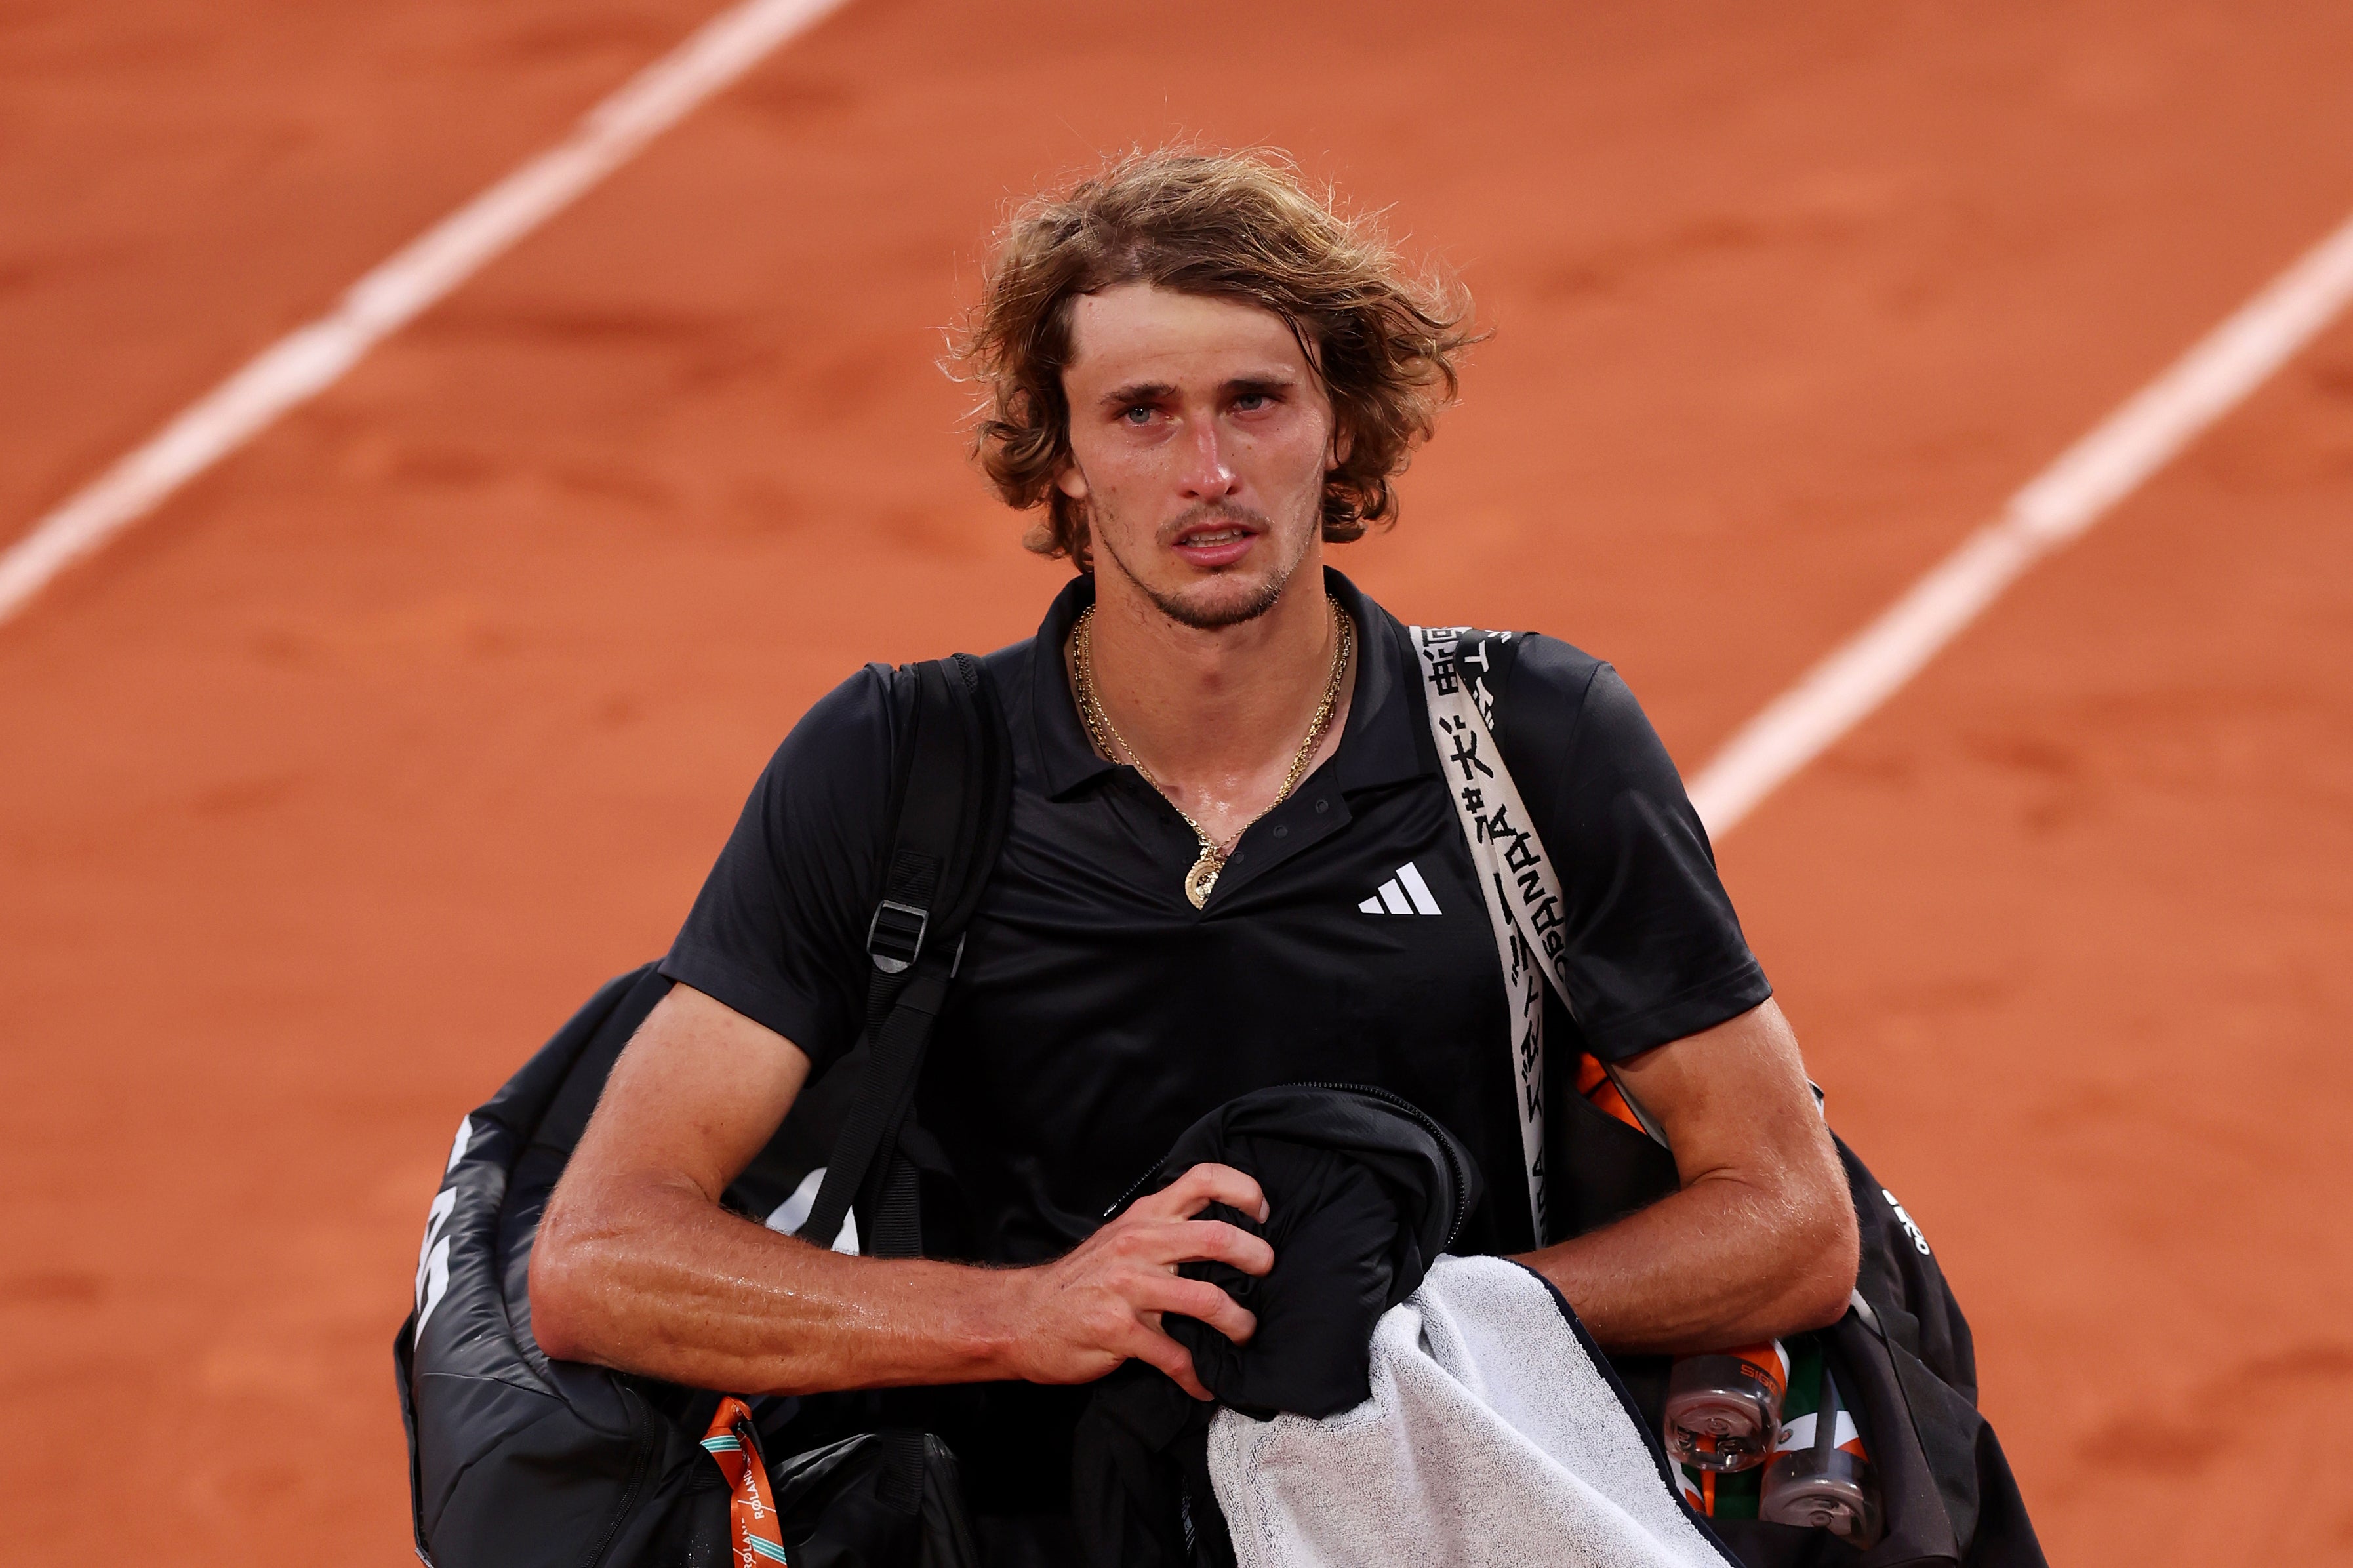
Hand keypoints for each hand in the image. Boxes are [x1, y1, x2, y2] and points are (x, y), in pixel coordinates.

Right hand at [999, 1162, 1273, 1400]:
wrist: (1022, 1316)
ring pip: (1207, 1300)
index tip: (1263, 1214)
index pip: (1203, 1179)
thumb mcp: (1121, 1237)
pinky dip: (1198, 1377)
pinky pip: (1176, 1357)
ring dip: (1239, 1324)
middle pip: (1218, 1237)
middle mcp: (1139, 1244)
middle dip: (1257, 1259)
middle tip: (1267, 1275)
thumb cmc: (1082, 1281)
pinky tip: (1205, 1385)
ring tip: (1245, 1334)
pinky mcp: (1119, 1331)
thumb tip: (1227, 1237)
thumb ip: (1165, 1229)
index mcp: (1144, 1217)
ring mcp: (1128, 1288)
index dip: (1245, 1191)